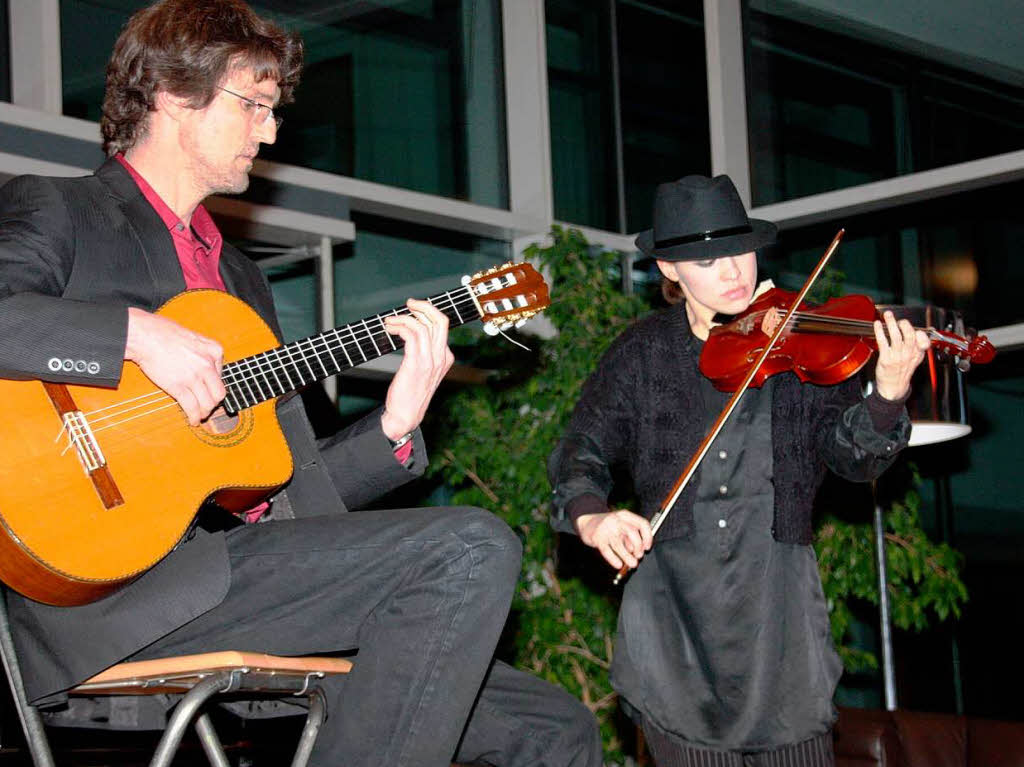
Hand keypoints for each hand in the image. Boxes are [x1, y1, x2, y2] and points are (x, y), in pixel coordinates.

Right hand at [125, 308, 224, 425]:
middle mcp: (208, 364)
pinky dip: (194, 417)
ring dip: (204, 413)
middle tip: (206, 407)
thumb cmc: (164, 333)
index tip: (208, 391)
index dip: (213, 386)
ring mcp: (194, 376)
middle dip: (213, 404)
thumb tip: (208, 369)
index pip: (222, 376)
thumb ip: (203, 353)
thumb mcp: (194, 338)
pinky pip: (192, 407)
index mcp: (214, 350)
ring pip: (208, 404)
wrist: (144, 335)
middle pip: (219, 393)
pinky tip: (193, 420)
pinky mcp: (179, 386)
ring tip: (199, 416)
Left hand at [380, 298, 454, 439]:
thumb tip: (409, 331)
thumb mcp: (424, 370)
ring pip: (423, 326)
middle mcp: (441, 357)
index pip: (442, 325)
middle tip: (408, 304)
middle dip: (423, 306)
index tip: (413, 309)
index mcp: (445, 357)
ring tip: (390, 321)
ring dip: (404, 318)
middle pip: (440, 320)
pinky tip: (390, 329)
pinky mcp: (416, 364)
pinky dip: (400, 327)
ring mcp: (430, 361)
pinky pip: (411, 336)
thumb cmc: (410, 393)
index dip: (428, 312)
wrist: (406, 415)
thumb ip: (423, 352)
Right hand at [576, 509, 652, 569]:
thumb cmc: (607, 526)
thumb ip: (630, 536)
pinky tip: (618, 564)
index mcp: (625, 515)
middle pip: (632, 532)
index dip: (648, 537)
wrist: (586, 522)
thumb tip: (638, 551)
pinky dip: (614, 559)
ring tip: (632, 564)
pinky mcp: (597, 538)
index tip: (647, 547)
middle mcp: (616, 520)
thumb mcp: (620, 526)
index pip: (642, 524)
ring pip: (619, 544)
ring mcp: (605, 528)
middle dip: (638, 546)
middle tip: (638, 555)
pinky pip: (606, 551)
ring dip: (627, 557)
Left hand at [873, 310, 930, 400]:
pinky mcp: (885, 359)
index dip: (920, 333)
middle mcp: (908, 354)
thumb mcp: (915, 360)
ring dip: (891, 323)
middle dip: (904, 324)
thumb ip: (917, 347)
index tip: (915, 328)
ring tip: (887, 315)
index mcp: (917, 354)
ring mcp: (897, 356)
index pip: (923, 340)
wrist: (893, 387)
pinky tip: (877, 325)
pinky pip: (883, 341)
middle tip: (899, 319)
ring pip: (896, 336)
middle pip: (909, 335)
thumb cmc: (902, 372)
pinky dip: (879, 331)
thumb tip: (919, 332)